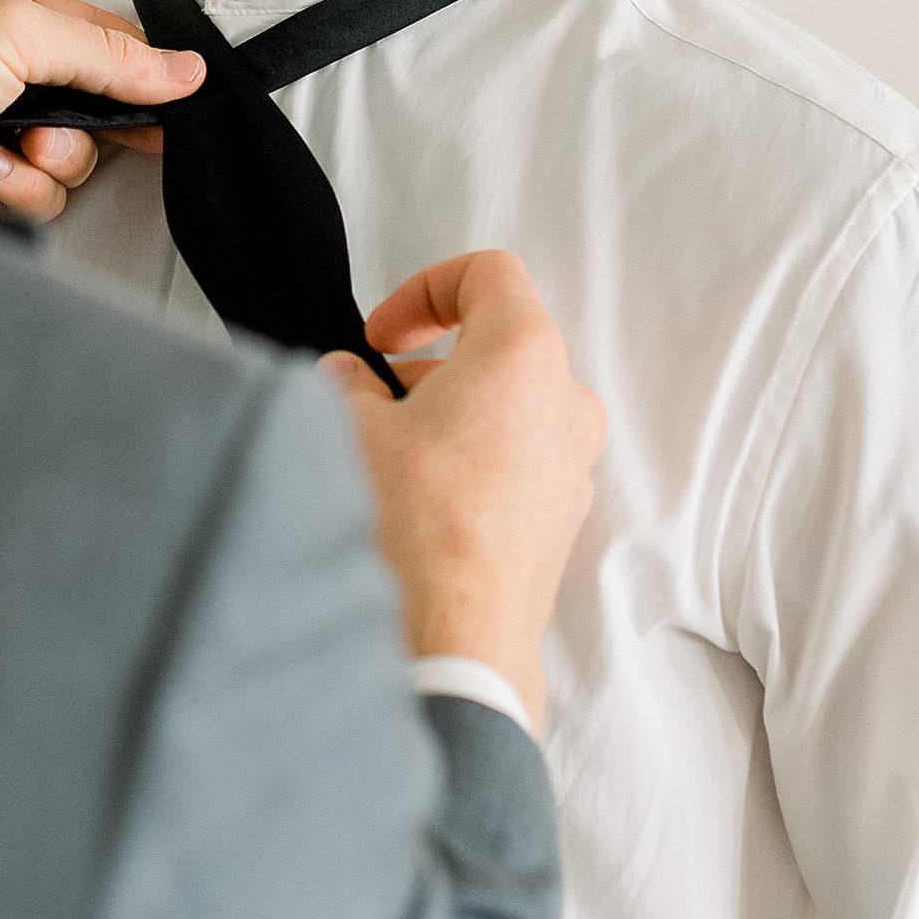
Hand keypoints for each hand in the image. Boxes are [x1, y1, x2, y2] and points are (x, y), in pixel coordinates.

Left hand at [0, 0, 202, 222]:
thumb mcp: (9, 29)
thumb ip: (102, 51)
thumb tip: (182, 70)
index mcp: (0, 7)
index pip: (98, 36)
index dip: (139, 70)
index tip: (175, 98)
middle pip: (92, 105)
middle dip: (80, 126)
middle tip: (49, 128)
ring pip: (69, 161)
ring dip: (42, 163)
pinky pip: (36, 196)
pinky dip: (12, 189)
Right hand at [324, 251, 604, 732]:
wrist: (451, 644)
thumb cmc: (413, 532)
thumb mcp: (349, 426)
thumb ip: (347, 382)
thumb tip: (352, 382)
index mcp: (523, 354)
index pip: (488, 274)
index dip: (424, 288)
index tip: (383, 332)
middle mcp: (565, 403)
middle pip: (500, 344)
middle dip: (430, 362)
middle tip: (376, 394)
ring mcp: (571, 466)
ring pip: (509, 407)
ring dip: (449, 414)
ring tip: (387, 456)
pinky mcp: (560, 519)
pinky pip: (518, 463)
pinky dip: (471, 461)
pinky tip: (416, 501)